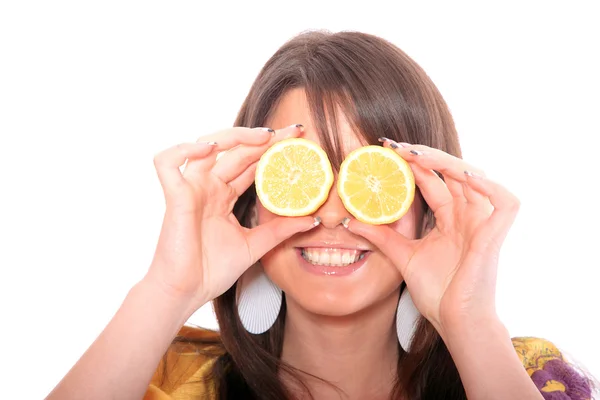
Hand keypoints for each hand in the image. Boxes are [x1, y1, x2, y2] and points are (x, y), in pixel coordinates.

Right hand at [145, 125, 317, 312]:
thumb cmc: (212, 270)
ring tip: (264, 136)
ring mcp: (191, 189)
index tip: (300, 139)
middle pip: (236, 150)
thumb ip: (280, 229)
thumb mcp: (256, 245)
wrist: (187, 292)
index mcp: (224, 195)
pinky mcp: (175, 196)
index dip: (273, 149)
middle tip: (294, 131)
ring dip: (234, 136)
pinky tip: (210, 149)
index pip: (252, 163)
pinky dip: (184, 149)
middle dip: (265, 137)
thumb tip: (313, 219)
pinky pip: (168, 162)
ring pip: (205, 146)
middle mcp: (208, 186)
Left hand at [346, 141, 519, 335]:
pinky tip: (463, 176)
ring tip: (416, 155)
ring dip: (447, 163)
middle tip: (396, 147)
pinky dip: (489, 186)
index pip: (431, 181)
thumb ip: (381, 237)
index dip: (412, 164)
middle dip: (424, 156)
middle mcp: (466, 215)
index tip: (385, 151)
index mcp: (448, 218)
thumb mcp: (402, 257)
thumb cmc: (436, 292)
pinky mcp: (496, 235)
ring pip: (474, 178)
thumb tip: (350, 221)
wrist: (454, 321)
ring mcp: (482, 223)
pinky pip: (505, 202)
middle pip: (450, 173)